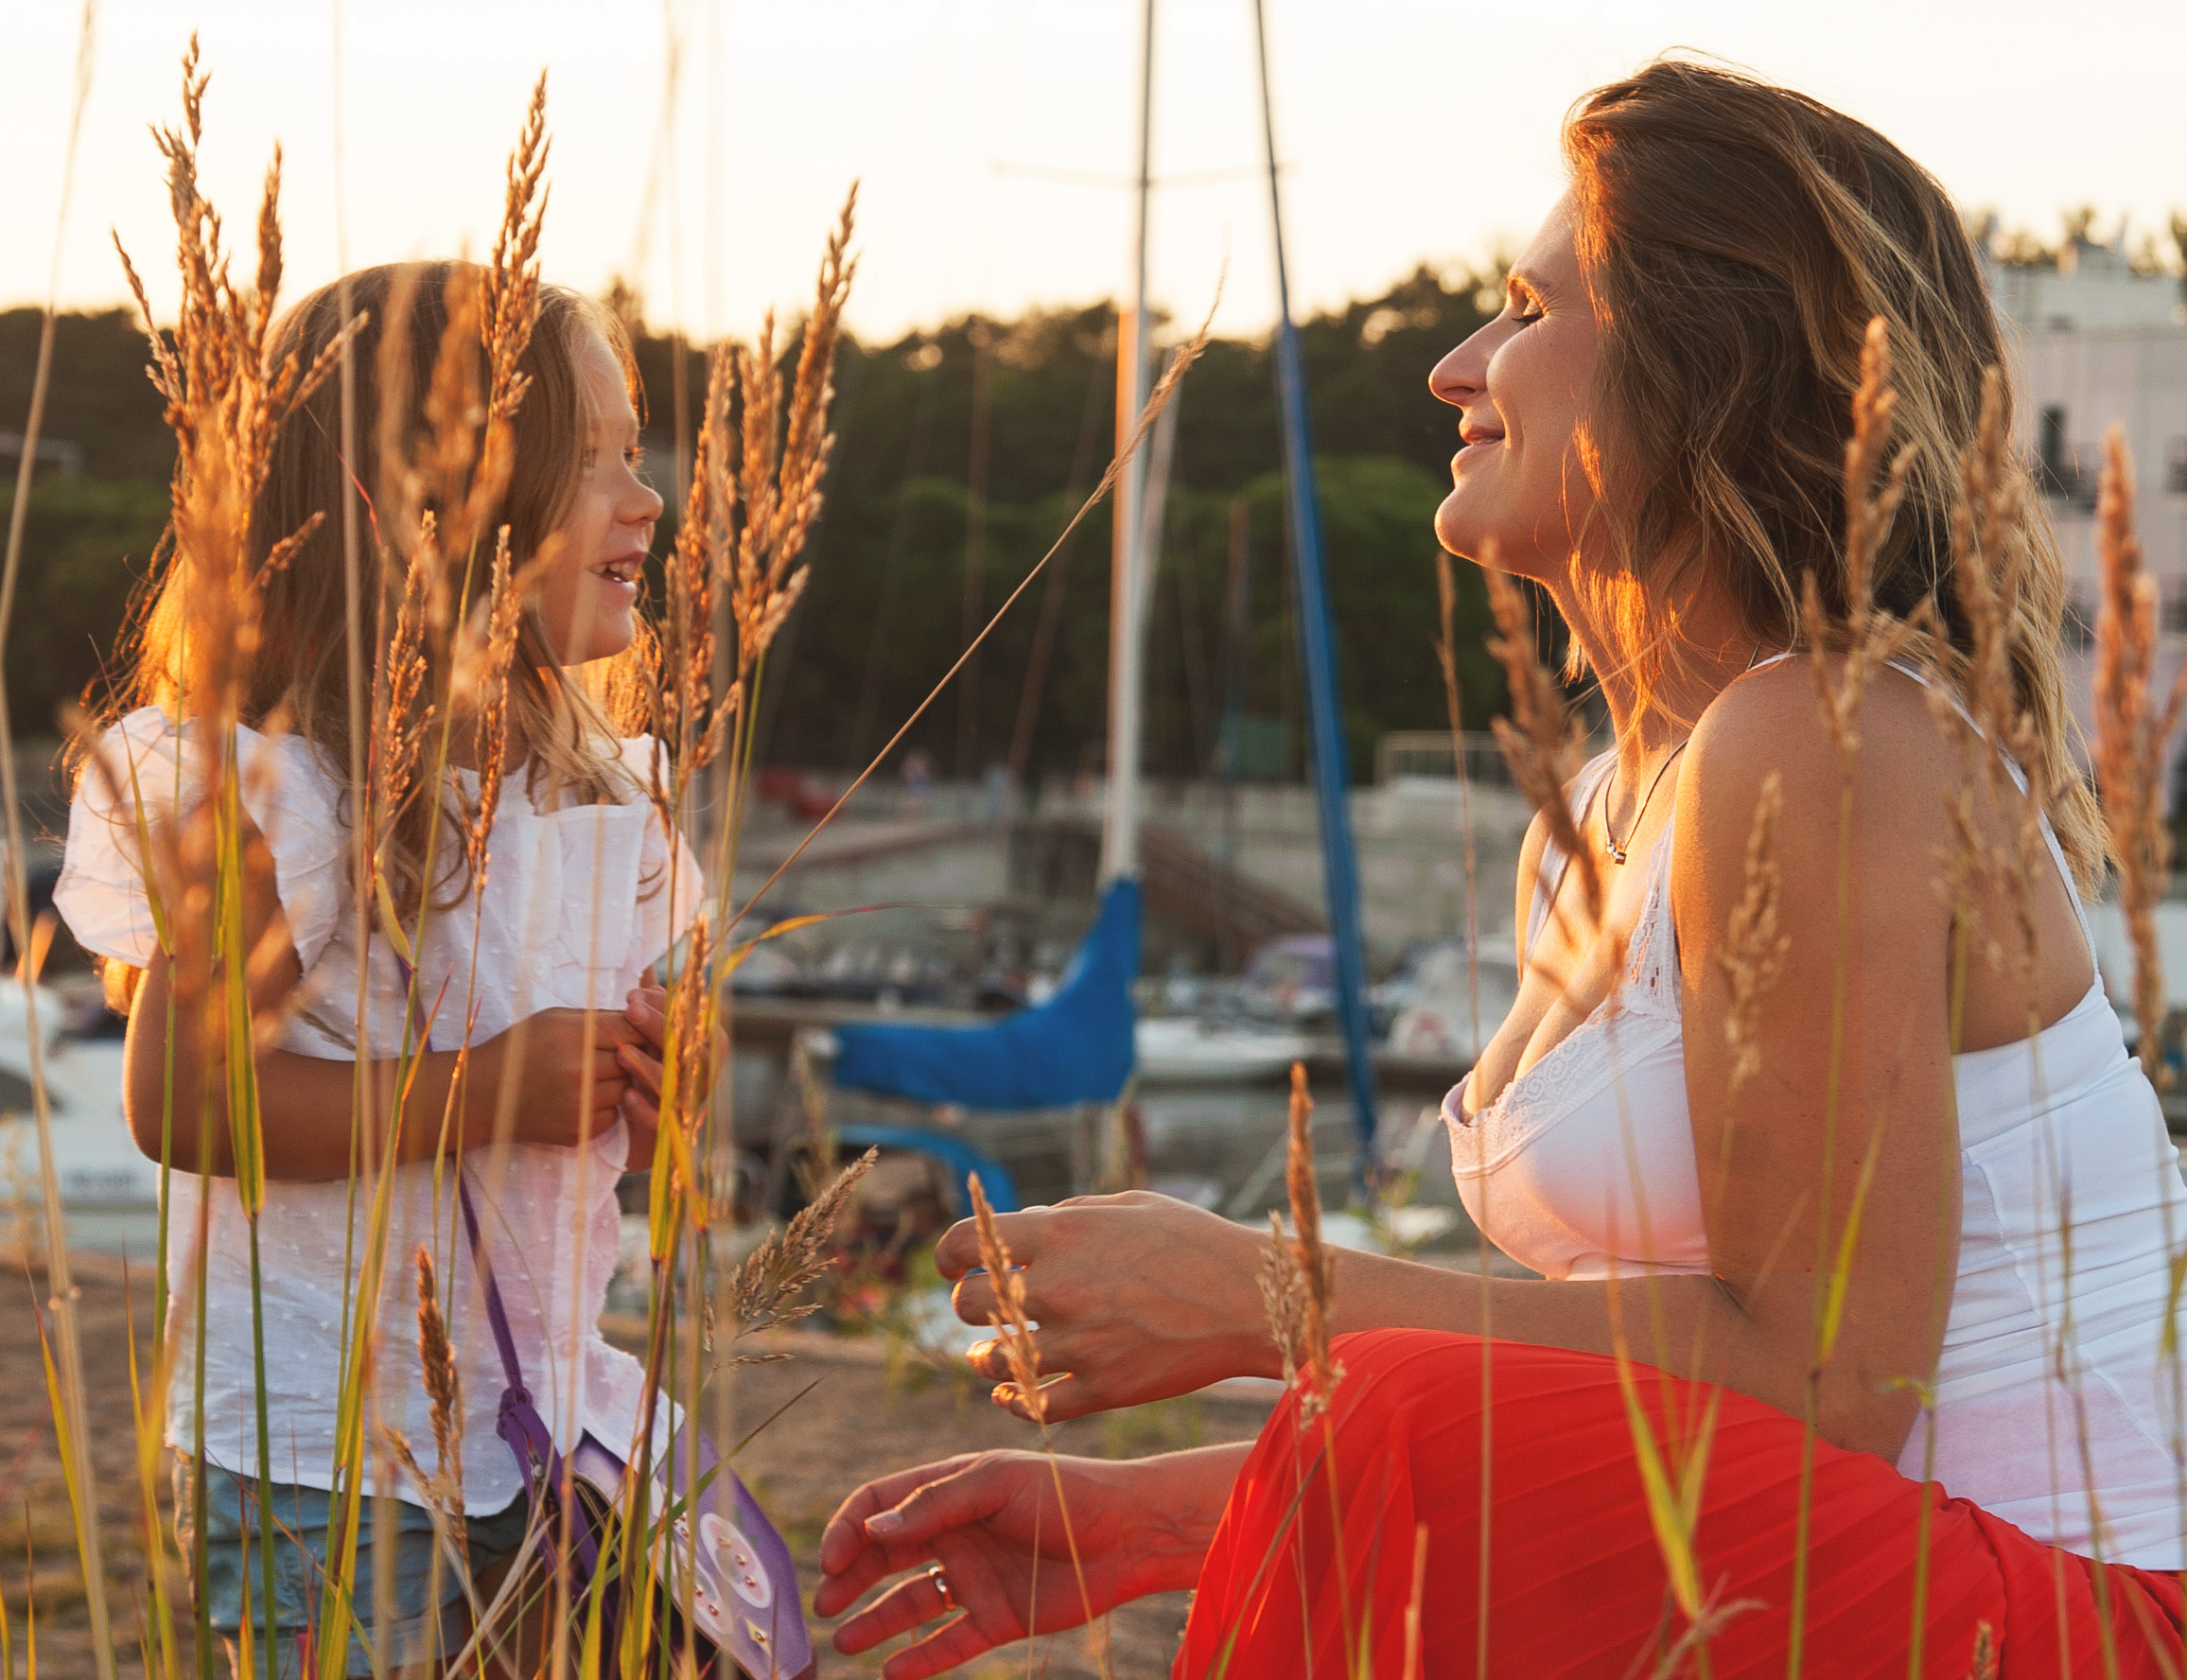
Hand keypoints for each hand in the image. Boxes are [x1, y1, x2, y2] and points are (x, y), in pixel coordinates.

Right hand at [468, 1009, 638, 1148]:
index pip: (632, 1030)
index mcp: (575, 1036)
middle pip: (634, 1060)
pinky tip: (584, 1098)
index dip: (640, 1029)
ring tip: (596, 1075)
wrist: (481, 1095)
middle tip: (617, 1054)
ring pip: (626, 1089)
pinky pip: (613, 1116)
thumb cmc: (519, 1049)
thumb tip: (640, 1016)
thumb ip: (598, 1017)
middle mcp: (579, 1070)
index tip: (637, 1031)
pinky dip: (606, 1107)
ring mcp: (579, 1103)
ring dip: (619, 1082)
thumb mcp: (554, 1019)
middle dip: (631, 1056)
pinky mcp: (577, 1130)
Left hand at [614, 985, 727, 1169]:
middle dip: (660, 1027)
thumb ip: (651, 1008)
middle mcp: (702, 1073)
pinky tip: (626, 1096)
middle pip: (690, 1048)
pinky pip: (664, 1121)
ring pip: (680, 1085)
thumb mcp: (644, 1036)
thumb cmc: (642, 1070)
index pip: (694, 1020)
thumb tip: (645, 974)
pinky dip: (645, 1109)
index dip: (667, 1006)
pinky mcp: (670, 1132)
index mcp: (703, 1045)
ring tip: (622, 1054)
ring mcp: (689, 1103)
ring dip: (652, 1067)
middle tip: (630, 1009)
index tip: (635, 994)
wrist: (630, 1127)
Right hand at [816, 1448, 1230, 1678]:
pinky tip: (890, 1671)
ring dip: (874, 1620)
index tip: (833, 1558)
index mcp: (950, 1490)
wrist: (1130, 1533)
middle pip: (886, 1556)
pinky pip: (948, 1641)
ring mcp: (975, 1576)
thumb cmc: (1064, 1491)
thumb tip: (874, 1528)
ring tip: (843, 1641)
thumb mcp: (997, 1483)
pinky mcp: (997, 1616)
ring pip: (910, 1602)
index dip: (851, 1527)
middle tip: (824, 1604)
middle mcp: (955, 1533)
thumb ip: (935, 1504)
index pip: (881, 1505)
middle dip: (851, 1577)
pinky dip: (918, 1658)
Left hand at [936, 1192, 1278, 1420]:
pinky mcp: (1102, 1390)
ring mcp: (1079, 1343)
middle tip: (987, 1307)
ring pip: (992, 1359)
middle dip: (971, 1304)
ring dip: (986, 1354)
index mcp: (1060, 1234)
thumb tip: (1019, 1230)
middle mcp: (1059, 1287)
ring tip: (992, 1352)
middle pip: (967, 1305)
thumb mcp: (1126, 1207)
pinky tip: (1012, 1390)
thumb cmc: (1191, 1242)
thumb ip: (1064, 1217)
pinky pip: (1031, 1406)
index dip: (949, 1256)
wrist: (1249, 1299)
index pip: (962, 1244)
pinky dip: (1013, 1400)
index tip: (956, 1265)